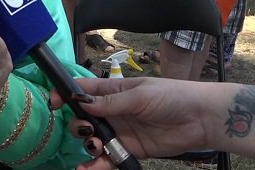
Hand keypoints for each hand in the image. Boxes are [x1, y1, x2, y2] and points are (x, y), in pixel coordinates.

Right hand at [48, 77, 210, 168]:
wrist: (200, 119)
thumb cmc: (171, 97)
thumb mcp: (140, 95)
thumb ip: (111, 103)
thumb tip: (82, 103)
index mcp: (112, 92)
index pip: (82, 91)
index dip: (65, 94)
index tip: (54, 103)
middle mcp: (112, 111)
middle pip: (83, 118)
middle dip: (77, 125)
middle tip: (86, 130)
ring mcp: (119, 132)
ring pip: (92, 140)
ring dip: (86, 145)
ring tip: (94, 148)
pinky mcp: (129, 150)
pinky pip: (107, 158)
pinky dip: (96, 165)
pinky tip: (87, 169)